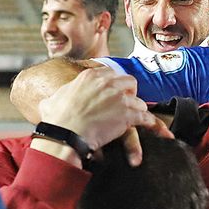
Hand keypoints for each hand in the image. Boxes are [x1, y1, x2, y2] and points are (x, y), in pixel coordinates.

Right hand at [36, 68, 170, 165]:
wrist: (66, 134)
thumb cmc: (57, 120)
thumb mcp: (52, 101)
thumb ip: (55, 97)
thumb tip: (48, 102)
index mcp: (91, 77)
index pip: (110, 74)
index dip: (114, 84)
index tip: (113, 93)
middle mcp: (108, 83)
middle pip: (129, 82)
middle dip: (130, 93)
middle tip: (127, 104)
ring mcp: (119, 98)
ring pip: (139, 101)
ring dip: (138, 111)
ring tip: (136, 120)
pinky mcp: (128, 115)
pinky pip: (146, 118)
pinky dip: (153, 125)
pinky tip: (159, 131)